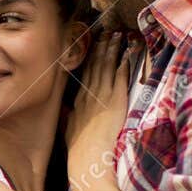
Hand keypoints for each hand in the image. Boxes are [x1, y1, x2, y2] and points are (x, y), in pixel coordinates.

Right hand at [66, 32, 134, 157]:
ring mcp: (102, 96)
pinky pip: (120, 76)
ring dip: (111, 50)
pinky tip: (126, 52)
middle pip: (94, 66)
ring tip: (116, 35)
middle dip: (100, 47)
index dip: (88, 59)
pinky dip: (123, 63)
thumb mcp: (69, 132)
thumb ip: (69, 118)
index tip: (91, 46)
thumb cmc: (80, 151)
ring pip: (106, 66)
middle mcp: (89, 95)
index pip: (85, 75)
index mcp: (79, 102)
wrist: (87, 159)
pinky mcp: (116, 100)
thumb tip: (64, 110)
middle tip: (105, 31)